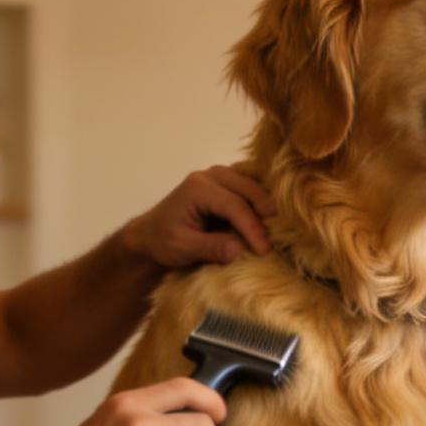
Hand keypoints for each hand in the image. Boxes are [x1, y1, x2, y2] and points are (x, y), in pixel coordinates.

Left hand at [122, 165, 276, 268]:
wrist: (149, 235)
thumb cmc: (163, 242)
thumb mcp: (182, 248)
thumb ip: (210, 248)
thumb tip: (239, 250)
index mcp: (198, 188)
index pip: (234, 205)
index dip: (252, 228)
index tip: (264, 250)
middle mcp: (209, 175)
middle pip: (247, 188)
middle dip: (263, 214)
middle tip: (275, 240)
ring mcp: (218, 175)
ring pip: (251, 183)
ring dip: (264, 204)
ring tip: (276, 228)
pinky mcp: (224, 182)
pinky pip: (248, 184)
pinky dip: (260, 197)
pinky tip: (269, 215)